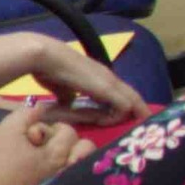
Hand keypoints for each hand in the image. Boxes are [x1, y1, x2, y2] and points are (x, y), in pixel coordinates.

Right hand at [0, 107, 78, 184]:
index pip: (69, 131)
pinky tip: (37, 174)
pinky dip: (57, 173)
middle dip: (68, 143)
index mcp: (58, 154)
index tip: (34, 131)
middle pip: (83, 150)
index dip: (52, 126)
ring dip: (64, 157)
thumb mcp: (8, 130)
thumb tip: (40, 106)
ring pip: (75, 165)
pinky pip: (66, 181)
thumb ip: (26, 114)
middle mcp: (65, 171)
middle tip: (45, 145)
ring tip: (42, 158)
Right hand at [13, 40, 148, 130]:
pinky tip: (102, 121)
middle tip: (137, 125)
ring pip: (134, 101)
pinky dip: (116, 117)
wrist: (46, 57)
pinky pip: (124, 107)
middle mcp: (109, 78)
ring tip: (120, 127)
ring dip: (128, 116)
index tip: (125, 119)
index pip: (121, 93)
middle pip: (133, 96)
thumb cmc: (49, 70)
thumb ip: (67, 97)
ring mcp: (110, 82)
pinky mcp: (108, 88)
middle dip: (137, 111)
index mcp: (99, 77)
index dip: (125, 106)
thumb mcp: (60, 88)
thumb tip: (67, 104)